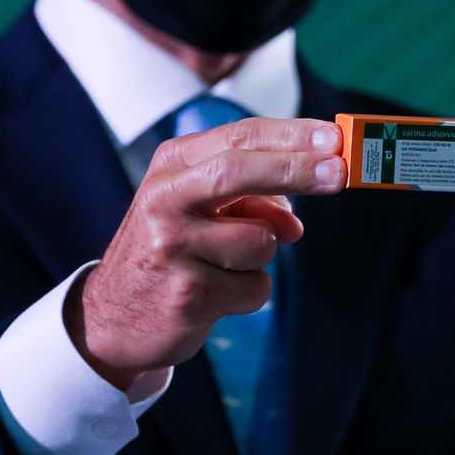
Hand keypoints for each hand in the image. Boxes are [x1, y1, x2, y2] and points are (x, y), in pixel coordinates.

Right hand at [70, 117, 344, 389]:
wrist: (114, 317)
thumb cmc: (171, 250)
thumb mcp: (201, 210)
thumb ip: (251, 200)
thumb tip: (295, 222)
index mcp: (172, 165)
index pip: (239, 138)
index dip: (292, 136)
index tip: (335, 140)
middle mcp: (165, 199)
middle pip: (240, 171)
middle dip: (298, 170)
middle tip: (340, 173)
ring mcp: (172, 246)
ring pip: (261, 241)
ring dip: (261, 257)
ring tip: (222, 267)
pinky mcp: (187, 293)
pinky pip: (256, 287)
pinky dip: (249, 292)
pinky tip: (215, 295)